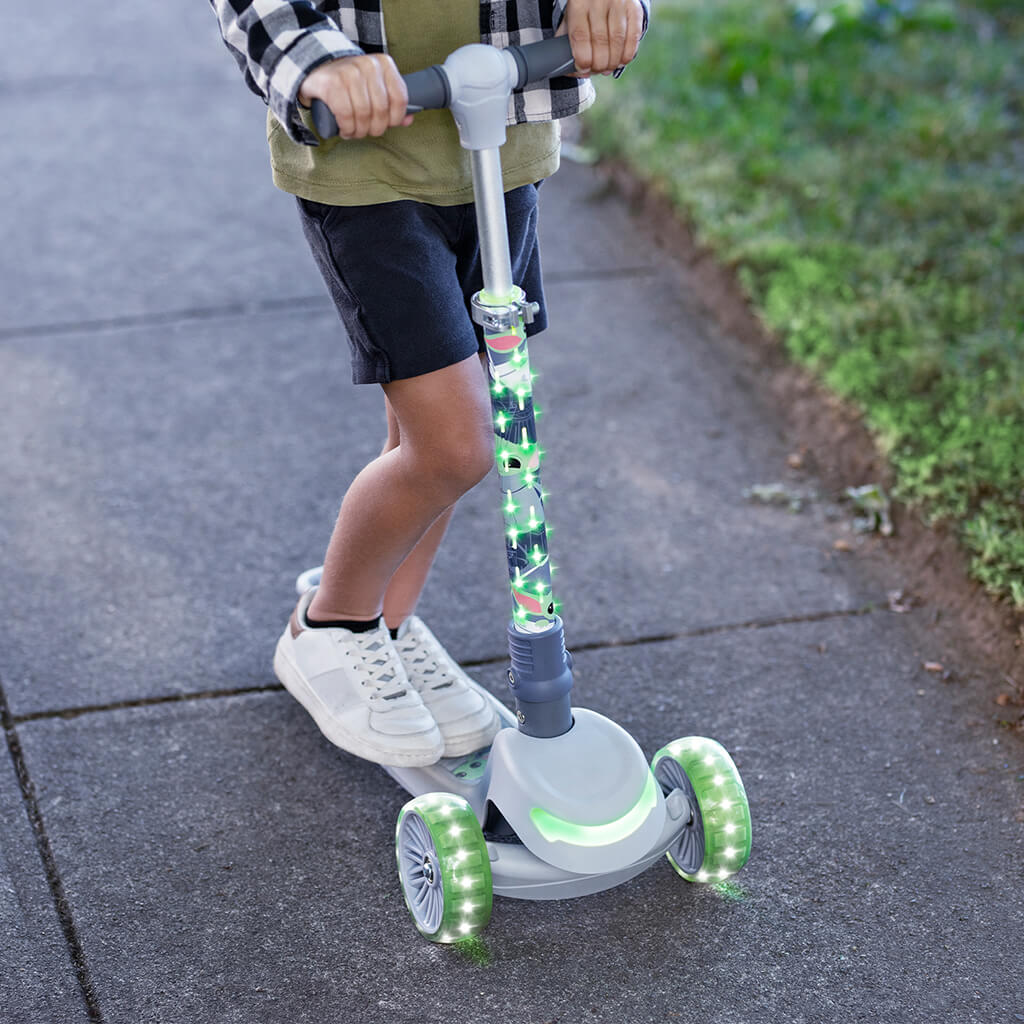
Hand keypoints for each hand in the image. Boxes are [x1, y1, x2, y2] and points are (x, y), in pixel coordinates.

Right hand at [298, 54, 412, 138]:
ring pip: (363, 115)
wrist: (318, 70)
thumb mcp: (374, 86)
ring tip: (354, 131)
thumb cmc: (350, 83)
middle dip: (374, 128)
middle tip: (366, 131)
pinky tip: (345, 129)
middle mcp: (368, 65)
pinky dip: (347, 128)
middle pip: (381, 110)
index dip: (395, 119)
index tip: (386, 124)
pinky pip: (346, 115)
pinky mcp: (333, 84)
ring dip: (359, 131)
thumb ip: (393, 102)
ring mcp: (350, 73)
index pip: (400, 98)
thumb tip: (409, 119)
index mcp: (384, 64)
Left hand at [557, 0, 643, 76]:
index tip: (584, 68)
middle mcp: (599, 1)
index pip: (580, 36)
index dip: (583, 58)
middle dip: (599, 63)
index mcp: (579, 3)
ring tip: (608, 68)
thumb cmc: (585, 9)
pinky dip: (628, 54)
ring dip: (613, 61)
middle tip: (597, 70)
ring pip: (617, 40)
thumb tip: (577, 72)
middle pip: (600, 40)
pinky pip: (634, 36)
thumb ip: (568, 43)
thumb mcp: (571, 18)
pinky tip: (621, 61)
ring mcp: (619, 2)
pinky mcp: (634, 7)